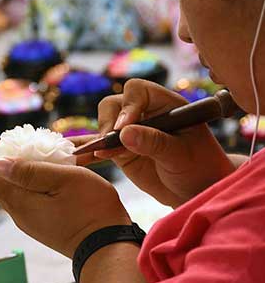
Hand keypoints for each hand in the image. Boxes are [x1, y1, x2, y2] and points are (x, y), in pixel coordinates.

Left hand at [0, 137, 130, 257]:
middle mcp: (18, 214)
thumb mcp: (64, 180)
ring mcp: (29, 222)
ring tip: (40, 157)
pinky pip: (26, 200)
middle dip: (3, 159)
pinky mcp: (41, 225)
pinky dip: (30, 184)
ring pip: (13, 191)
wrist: (108, 248)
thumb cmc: (91, 210)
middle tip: (23, 143)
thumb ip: (30, 171)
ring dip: (19, 172)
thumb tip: (0, 163)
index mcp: (18, 201)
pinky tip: (50, 176)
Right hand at [89, 79, 234, 206]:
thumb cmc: (200, 168)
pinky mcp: (121, 151)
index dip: (128, 107)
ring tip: (103, 154)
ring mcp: (131, 132)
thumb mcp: (181, 155)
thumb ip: (154, 142)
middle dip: (109, 121)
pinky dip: (91, 150)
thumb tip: (124, 133)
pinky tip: (82, 156)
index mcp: (165, 105)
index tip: (124, 129)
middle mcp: (145, 114)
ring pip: (104, 123)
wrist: (197, 191)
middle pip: (114, 104)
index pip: (137, 91)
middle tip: (110, 142)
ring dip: (101, 137)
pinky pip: (101, 146)